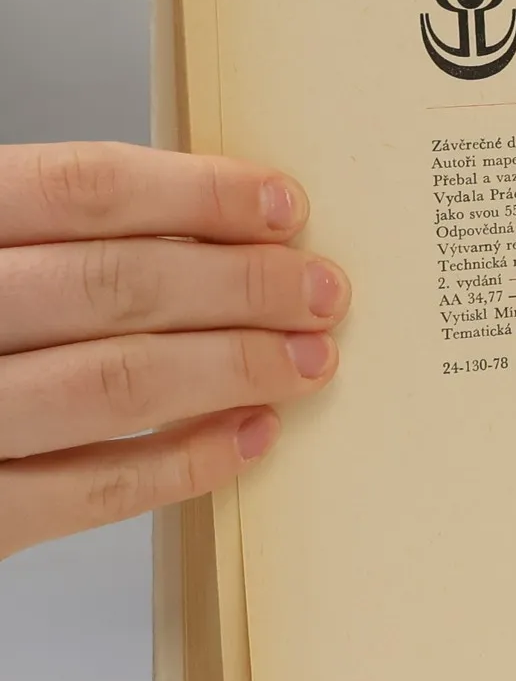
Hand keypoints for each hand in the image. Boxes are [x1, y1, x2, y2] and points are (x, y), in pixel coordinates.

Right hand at [0, 143, 347, 559]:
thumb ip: (28, 233)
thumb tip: (182, 222)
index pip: (79, 189)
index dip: (196, 194)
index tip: (281, 205)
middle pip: (116, 285)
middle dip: (240, 286)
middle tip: (321, 290)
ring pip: (115, 381)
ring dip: (232, 367)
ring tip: (307, 358)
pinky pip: (87, 490)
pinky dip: (182, 461)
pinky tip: (249, 436)